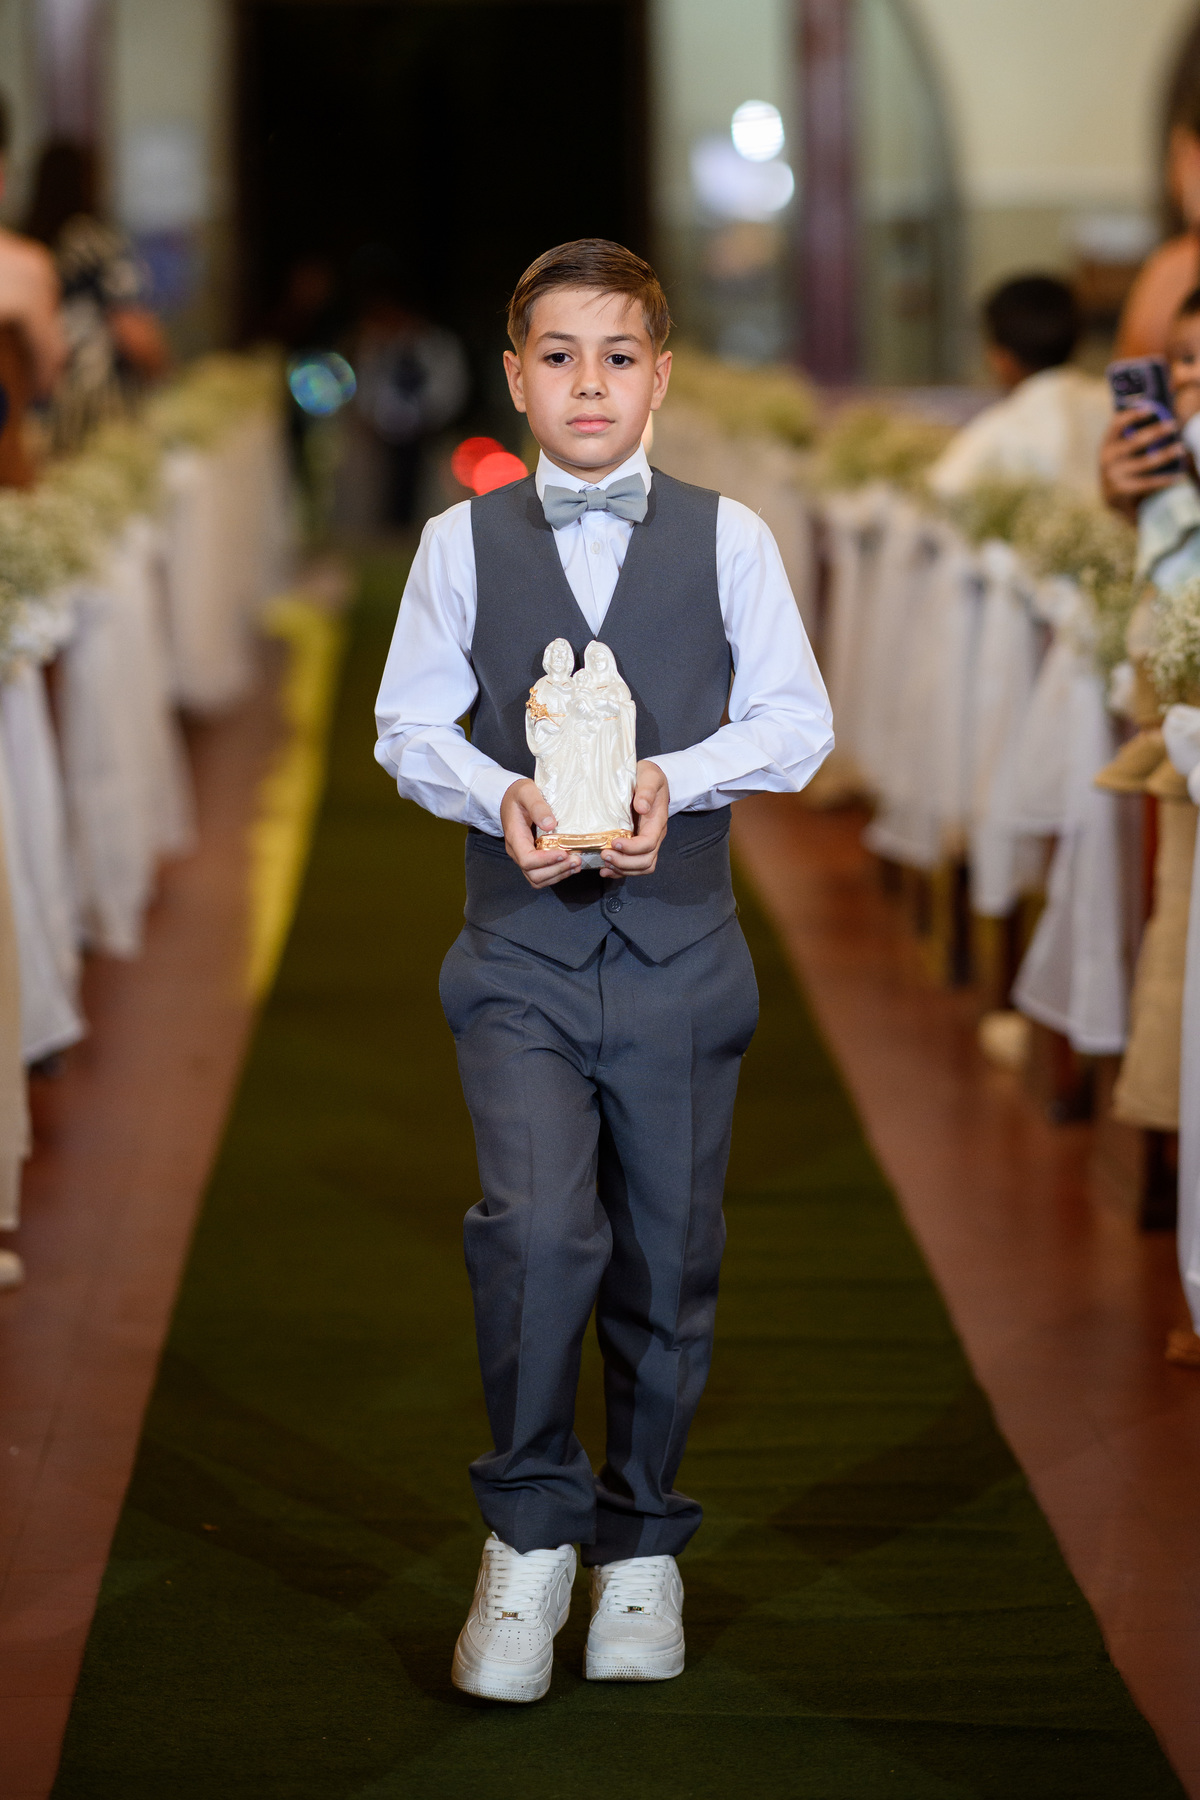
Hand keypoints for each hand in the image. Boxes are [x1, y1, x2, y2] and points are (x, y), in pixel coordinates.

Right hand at [500, 778, 581, 887]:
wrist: (510, 798)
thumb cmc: (518, 795)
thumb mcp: (526, 792)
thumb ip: (537, 806)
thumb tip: (550, 825)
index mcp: (514, 837)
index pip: (527, 859)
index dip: (546, 861)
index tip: (563, 853)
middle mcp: (517, 851)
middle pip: (533, 874)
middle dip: (556, 870)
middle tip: (576, 860)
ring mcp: (524, 856)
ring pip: (538, 879)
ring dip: (558, 875)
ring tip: (576, 865)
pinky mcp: (532, 858)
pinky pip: (542, 875)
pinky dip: (557, 874)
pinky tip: (571, 867)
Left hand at [600, 761, 668, 878]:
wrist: (651, 780)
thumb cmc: (649, 778)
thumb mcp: (650, 777)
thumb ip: (647, 790)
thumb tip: (642, 807)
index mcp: (657, 822)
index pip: (648, 843)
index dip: (632, 848)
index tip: (614, 842)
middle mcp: (654, 835)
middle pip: (645, 861)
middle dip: (624, 862)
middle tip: (604, 855)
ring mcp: (647, 842)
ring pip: (641, 867)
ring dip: (622, 869)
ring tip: (604, 864)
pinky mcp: (637, 845)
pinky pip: (634, 865)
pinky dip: (620, 871)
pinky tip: (606, 869)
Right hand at [1100, 408, 1182, 519]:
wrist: (1111, 499)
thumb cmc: (1123, 467)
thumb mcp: (1120, 451)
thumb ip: (1131, 435)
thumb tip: (1156, 414)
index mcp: (1107, 444)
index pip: (1117, 424)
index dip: (1133, 414)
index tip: (1151, 407)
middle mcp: (1108, 458)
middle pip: (1136, 441)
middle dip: (1156, 432)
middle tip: (1173, 425)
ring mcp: (1114, 475)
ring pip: (1146, 462)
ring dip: (1167, 454)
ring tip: (1181, 448)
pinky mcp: (1122, 490)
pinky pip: (1149, 483)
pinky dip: (1165, 479)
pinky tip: (1178, 476)